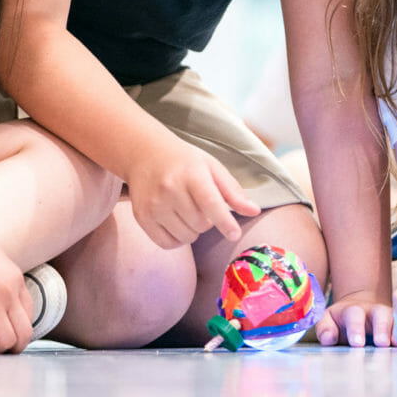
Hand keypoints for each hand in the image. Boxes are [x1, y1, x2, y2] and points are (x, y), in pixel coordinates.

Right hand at [126, 137, 260, 247]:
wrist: (144, 153)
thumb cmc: (183, 161)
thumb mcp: (211, 167)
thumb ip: (232, 191)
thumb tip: (254, 211)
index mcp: (191, 173)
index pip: (211, 203)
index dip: (225, 222)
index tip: (234, 234)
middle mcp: (170, 189)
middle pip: (201, 224)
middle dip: (207, 220)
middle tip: (199, 204)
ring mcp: (153, 204)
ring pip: (186, 236)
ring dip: (192, 230)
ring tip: (186, 210)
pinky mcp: (142, 217)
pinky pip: (167, 244)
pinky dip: (177, 239)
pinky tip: (176, 222)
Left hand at [316, 290, 393, 347]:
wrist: (361, 311)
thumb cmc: (341, 320)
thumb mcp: (328, 320)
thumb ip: (325, 328)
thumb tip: (329, 338)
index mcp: (354, 310)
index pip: (354, 316)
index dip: (356, 328)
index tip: (356, 343)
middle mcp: (374, 312)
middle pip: (381, 315)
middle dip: (382, 328)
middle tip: (381, 343)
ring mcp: (390, 319)